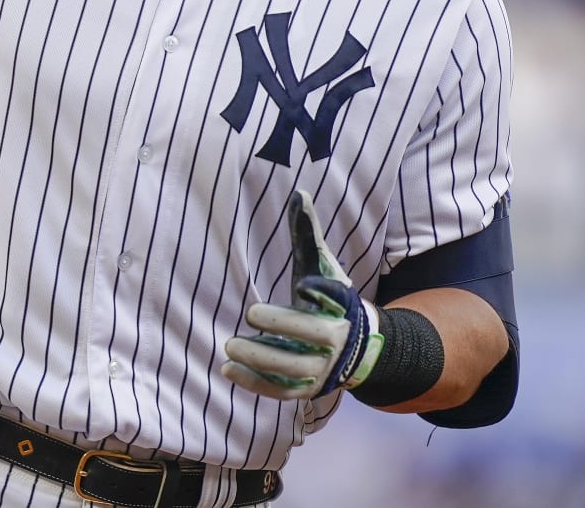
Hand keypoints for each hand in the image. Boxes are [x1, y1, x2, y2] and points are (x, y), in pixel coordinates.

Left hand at [223, 190, 384, 399]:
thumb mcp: (321, 267)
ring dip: (262, 358)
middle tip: (251, 312)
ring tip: (230, 345)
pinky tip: (228, 368)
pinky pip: (281, 391)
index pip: (338, 299)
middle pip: (315, 336)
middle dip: (285, 325)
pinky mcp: (307, 389)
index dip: (324, 292)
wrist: (356, 348)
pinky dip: (255, 383)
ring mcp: (323, 368)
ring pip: (295, 368)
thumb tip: (298, 193)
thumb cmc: (330, 299)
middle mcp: (337, 340)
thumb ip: (308, 235)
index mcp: (345, 307)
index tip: (304, 285)